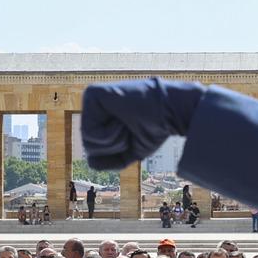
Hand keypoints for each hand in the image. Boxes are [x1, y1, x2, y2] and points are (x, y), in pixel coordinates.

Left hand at [80, 78, 205, 169]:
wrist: (169, 113)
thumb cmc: (153, 130)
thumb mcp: (130, 152)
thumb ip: (111, 161)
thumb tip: (90, 163)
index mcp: (102, 118)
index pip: (95, 149)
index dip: (116, 151)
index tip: (132, 135)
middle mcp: (94, 107)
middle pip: (89, 146)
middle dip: (114, 147)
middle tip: (129, 129)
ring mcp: (91, 99)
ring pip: (88, 141)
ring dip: (113, 141)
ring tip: (126, 124)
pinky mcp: (92, 95)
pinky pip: (90, 132)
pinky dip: (109, 134)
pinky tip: (121, 119)